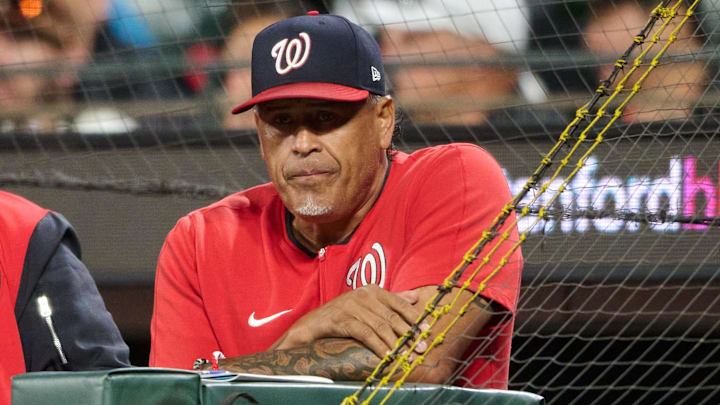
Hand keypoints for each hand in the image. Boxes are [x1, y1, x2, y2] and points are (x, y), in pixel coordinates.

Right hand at [272, 285, 426, 357]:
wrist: (312, 323)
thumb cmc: (343, 315)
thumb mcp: (367, 304)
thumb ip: (391, 300)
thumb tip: (415, 297)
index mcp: (372, 290)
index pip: (398, 302)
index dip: (414, 317)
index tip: (426, 329)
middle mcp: (363, 295)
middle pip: (391, 316)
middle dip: (408, 334)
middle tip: (420, 347)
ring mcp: (352, 306)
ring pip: (380, 326)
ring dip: (395, 344)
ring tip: (405, 355)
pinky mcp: (342, 319)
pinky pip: (365, 334)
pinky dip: (377, 346)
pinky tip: (385, 356)